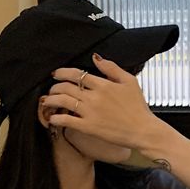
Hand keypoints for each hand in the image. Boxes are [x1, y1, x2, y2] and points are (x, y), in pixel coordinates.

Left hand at [44, 53, 160, 149]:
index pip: (77, 74)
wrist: (142, 130)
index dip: (62, 72)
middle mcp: (94, 97)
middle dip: (54, 86)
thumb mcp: (129, 81)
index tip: (56, 74)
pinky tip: (52, 118)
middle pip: (66, 87)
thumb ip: (111, 68)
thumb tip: (95, 58)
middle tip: (51, 89)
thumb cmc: (138, 107)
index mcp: (103, 84)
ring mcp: (90, 112)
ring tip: (46, 102)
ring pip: (63, 101)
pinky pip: (67, 121)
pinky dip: (56, 118)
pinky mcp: (89, 127)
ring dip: (51, 100)